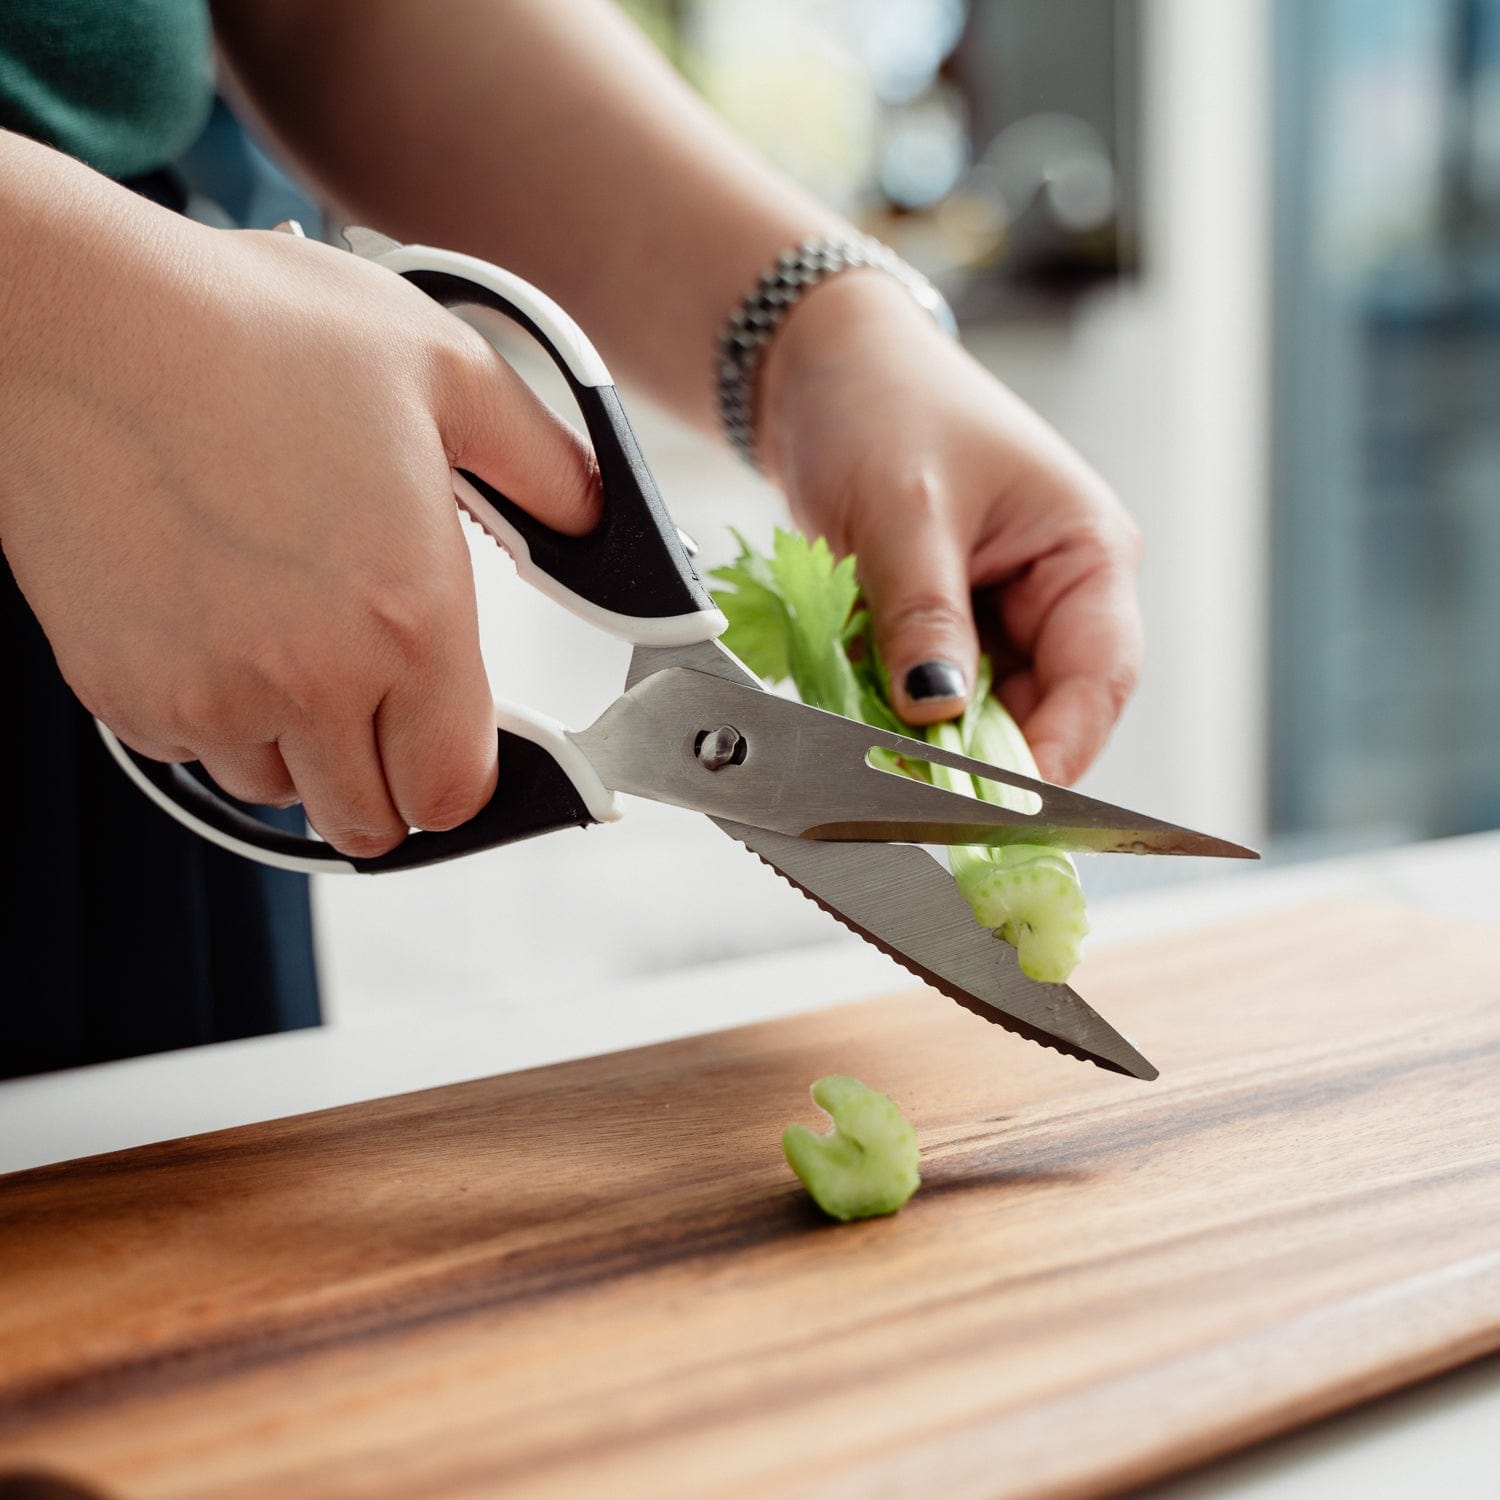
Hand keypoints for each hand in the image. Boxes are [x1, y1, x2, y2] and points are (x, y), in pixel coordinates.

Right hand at [0, 164, 597, 854]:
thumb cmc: (250, 332)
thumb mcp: (445, 371)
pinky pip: (192, 752)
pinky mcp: (123, 692)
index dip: (464, 777)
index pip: (455, 792)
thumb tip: (594, 519)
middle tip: (377, 703)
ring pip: (279, 789)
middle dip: (385, 776)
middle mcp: (311, 679)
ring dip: (297, 747)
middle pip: (370, 820)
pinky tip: (214, 622)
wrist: (75, 321)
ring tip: (286, 639)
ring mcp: (208, 696)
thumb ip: (545, 464)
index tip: (454, 743)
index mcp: (408, 620)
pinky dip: (213, 716)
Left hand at [758, 271, 1141, 784]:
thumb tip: (936, 712)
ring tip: (879, 739)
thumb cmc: (883, 403)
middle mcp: (1056, 591)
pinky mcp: (944, 626)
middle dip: (983, 754)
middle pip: (1044, 709)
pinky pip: (932, 694)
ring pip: (982, 712)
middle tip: (921, 789)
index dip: (1056, 752)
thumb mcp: (905, 510)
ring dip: (933, 735)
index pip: (1098, 678)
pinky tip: (861, 704)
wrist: (815, 369)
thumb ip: (925, 617)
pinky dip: (896, 712)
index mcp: (1085, 551)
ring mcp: (1000, 612)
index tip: (1001, 804)